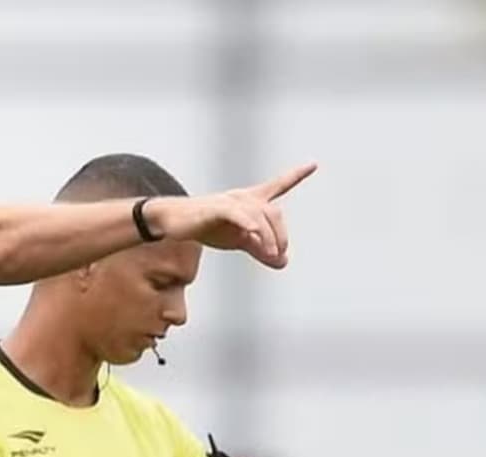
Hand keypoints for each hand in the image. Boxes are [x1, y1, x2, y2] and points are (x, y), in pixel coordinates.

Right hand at [149, 162, 317, 269]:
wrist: (173, 222)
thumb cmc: (206, 227)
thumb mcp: (238, 240)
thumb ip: (261, 250)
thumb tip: (283, 262)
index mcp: (249, 201)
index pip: (277, 186)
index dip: (296, 175)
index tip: (312, 165)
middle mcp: (243, 197)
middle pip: (273, 212)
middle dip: (280, 234)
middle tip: (278, 255)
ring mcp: (231, 201)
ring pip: (260, 216)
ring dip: (269, 237)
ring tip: (270, 254)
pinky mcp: (218, 208)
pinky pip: (239, 215)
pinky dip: (250, 225)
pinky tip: (254, 235)